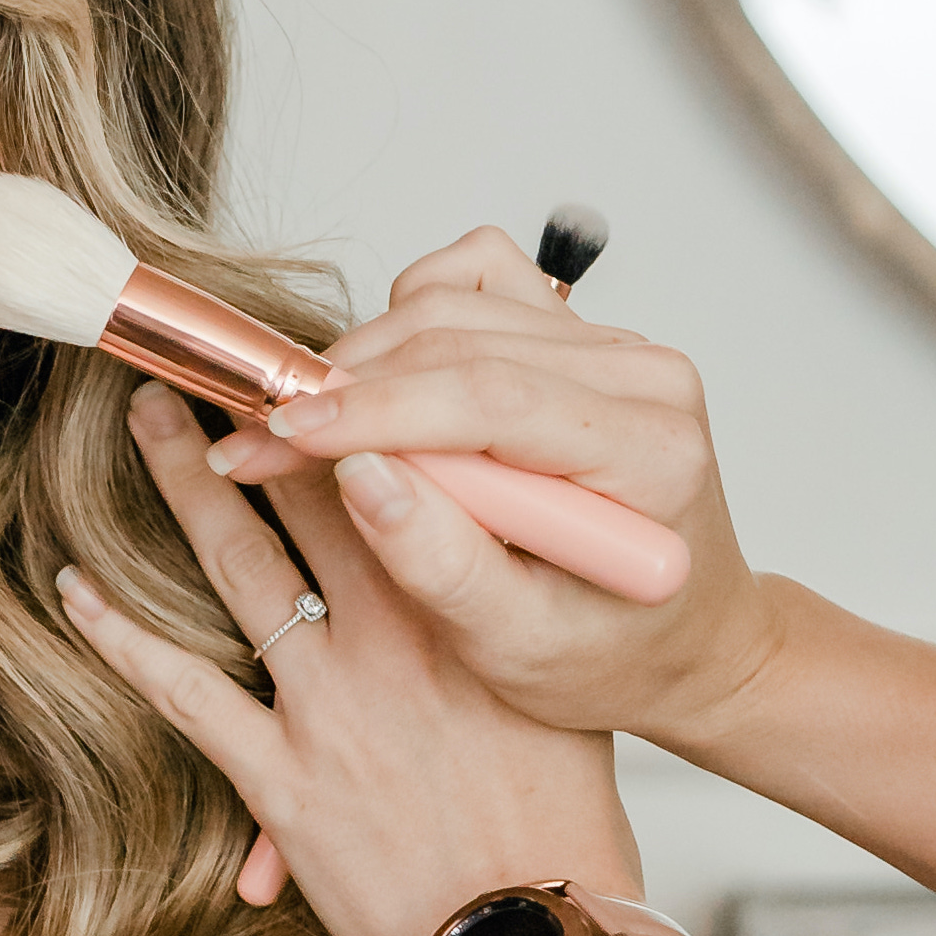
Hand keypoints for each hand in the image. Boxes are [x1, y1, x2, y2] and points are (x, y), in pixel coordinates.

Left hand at [58, 368, 646, 935]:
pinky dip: (122, 635)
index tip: (310, 355)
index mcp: (471, 606)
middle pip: (311, 493)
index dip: (349, 404)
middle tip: (208, 353)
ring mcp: (330, 705)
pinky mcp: (279, 778)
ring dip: (187, 486)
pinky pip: (181, 691)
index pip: (401, 469)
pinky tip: (77, 588)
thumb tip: (476, 551)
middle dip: (257, 413)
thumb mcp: (553, 692)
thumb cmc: (556, 829)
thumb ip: (501, 615)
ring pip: (242, 567)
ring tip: (147, 419)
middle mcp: (396, 638)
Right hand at [198, 225, 775, 766]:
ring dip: (362, 360)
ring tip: (302, 435)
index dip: (370, 411)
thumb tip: (357, 475)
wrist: (681, 641)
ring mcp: (615, 344)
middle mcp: (644, 377)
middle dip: (342, 388)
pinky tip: (382, 397)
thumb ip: (441, 563)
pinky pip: (474, 278)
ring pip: (454, 300)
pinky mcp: (579, 333)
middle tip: (254, 444)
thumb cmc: (609, 657)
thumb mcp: (519, 645)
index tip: (278, 435)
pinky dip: (409, 321)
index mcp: (650, 453)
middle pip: (460, 336)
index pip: (488, 395)